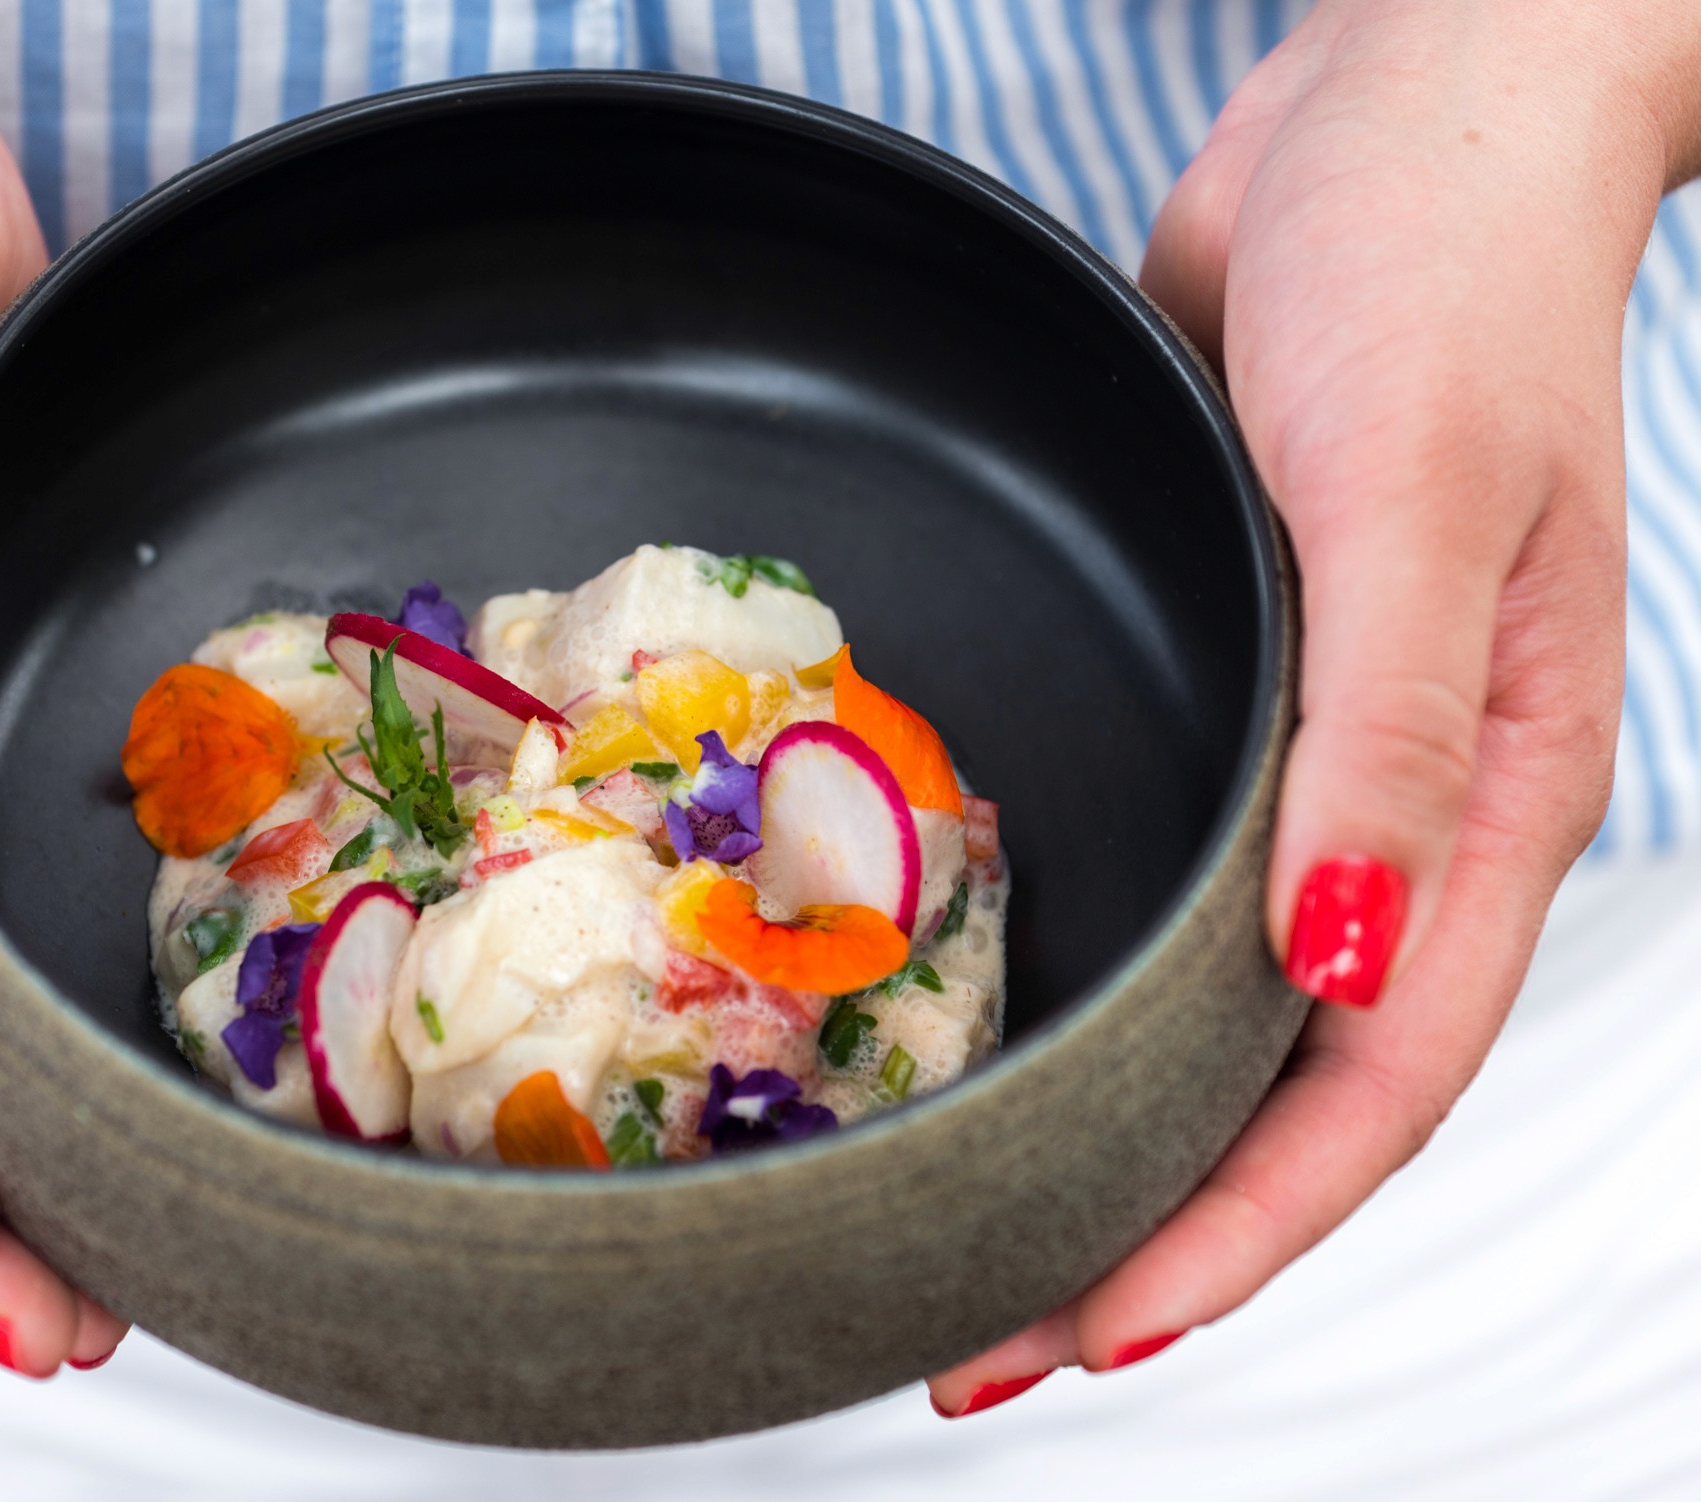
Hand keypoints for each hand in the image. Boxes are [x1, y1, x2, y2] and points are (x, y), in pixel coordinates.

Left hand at [929, 0, 1700, 1414]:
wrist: (1393, 122)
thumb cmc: (1442, 278)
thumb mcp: (1421, 495)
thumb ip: (1386, 737)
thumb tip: (1335, 975)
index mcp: (1482, 804)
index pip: (1366, 1087)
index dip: (1235, 1234)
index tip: (1091, 1332)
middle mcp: (1387, 813)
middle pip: (1269, 1088)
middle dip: (1136, 1231)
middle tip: (970, 1339)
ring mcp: (1297, 759)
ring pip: (1197, 1004)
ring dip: (1087, 1130)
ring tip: (949, 1231)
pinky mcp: (1211, 689)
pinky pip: (1142, 870)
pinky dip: (1063, 972)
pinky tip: (953, 1013)